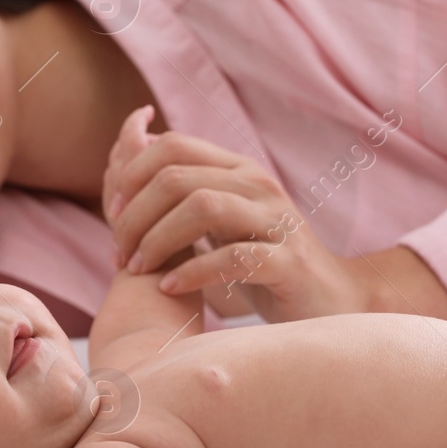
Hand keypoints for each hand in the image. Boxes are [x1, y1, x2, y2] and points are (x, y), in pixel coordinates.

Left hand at [100, 106, 368, 320]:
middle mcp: (258, 186)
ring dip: (158, 239)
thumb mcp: (222, 222)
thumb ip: (184, 194)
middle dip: (135, 215)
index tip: (112, 216)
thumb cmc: (265, 263)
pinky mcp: (289, 262)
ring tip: (139, 269)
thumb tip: (132, 153)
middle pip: (177, 176)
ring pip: (202, 206)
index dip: (131, 176)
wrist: (333, 300)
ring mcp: (277, 221)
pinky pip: (233, 257)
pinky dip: (192, 272)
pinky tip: (170, 287)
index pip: (173, 147)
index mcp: (239, 170)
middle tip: (120, 253)